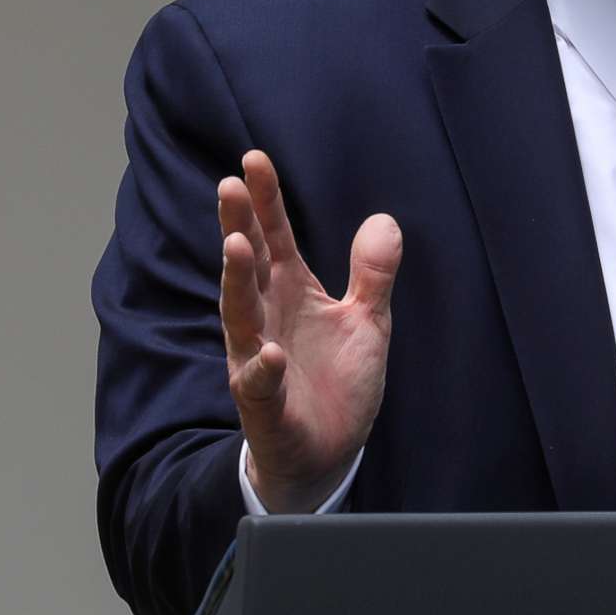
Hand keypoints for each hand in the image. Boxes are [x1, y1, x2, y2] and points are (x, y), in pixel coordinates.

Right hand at [216, 150, 402, 511]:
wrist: (325, 455)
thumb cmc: (336, 384)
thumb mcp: (366, 323)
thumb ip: (371, 274)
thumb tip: (385, 220)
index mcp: (290, 293)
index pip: (275, 238)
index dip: (266, 201)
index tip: (254, 159)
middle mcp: (265, 319)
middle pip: (247, 266)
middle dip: (237, 226)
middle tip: (230, 186)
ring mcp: (256, 359)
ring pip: (239, 316)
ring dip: (235, 282)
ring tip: (236, 246)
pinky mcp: (262, 404)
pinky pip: (257, 384)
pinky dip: (260, 369)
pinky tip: (267, 354)